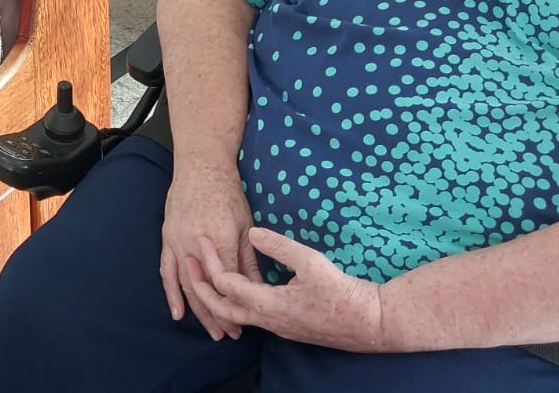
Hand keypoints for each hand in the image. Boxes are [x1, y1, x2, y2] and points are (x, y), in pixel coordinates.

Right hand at [160, 161, 260, 340]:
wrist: (200, 167)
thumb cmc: (227, 193)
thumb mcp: (244, 225)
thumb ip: (249, 258)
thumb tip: (259, 287)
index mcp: (219, 240)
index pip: (229, 281)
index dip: (238, 303)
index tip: (247, 322)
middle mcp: (195, 245)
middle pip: (207, 288)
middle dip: (219, 315)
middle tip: (230, 335)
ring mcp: (178, 242)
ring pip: (187, 285)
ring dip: (199, 311)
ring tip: (212, 332)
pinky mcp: (167, 239)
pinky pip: (167, 271)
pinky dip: (171, 293)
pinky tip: (177, 313)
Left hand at [192, 227, 388, 351]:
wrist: (370, 324)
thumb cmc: (343, 294)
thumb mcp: (311, 262)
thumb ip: (279, 247)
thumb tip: (251, 232)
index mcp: (268, 305)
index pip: (226, 284)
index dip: (210, 262)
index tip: (200, 241)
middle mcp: (268, 320)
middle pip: (221, 308)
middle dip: (200, 287)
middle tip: (188, 264)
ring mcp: (277, 327)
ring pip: (236, 315)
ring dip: (217, 297)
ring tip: (205, 277)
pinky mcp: (286, 327)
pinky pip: (251, 317)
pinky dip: (235, 303)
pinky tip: (238, 289)